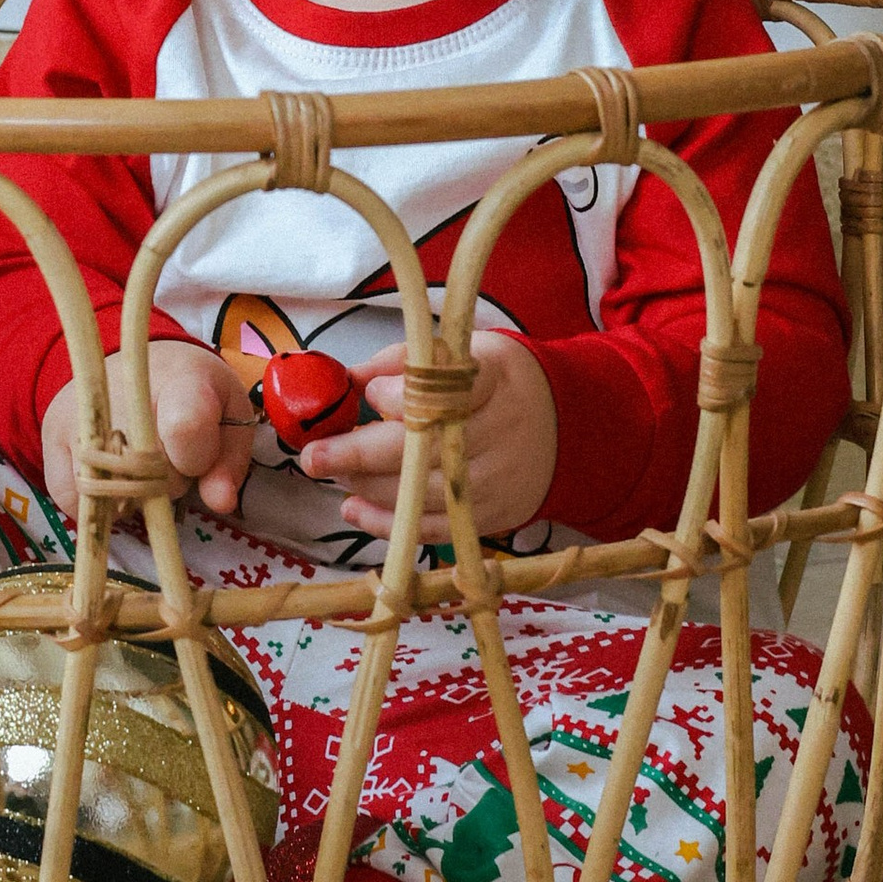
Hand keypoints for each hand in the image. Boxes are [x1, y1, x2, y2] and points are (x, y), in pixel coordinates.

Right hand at [41, 339, 257, 522]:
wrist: (122, 358)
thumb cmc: (185, 388)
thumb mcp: (226, 410)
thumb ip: (229, 459)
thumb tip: (220, 502)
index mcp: (180, 381)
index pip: (186, 429)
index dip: (195, 458)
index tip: (195, 456)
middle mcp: (122, 396)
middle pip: (153, 476)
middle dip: (170, 480)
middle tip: (170, 453)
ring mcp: (81, 419)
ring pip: (113, 496)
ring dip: (133, 496)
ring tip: (140, 461)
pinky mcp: (51, 440)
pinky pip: (75, 502)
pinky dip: (96, 504)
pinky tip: (112, 476)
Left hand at [300, 334, 556, 542]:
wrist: (567, 426)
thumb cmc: (500, 381)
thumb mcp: (465, 352)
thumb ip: (405, 361)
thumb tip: (344, 381)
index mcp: (496, 379)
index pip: (449, 390)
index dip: (403, 396)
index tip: (368, 394)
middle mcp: (502, 433)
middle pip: (427, 450)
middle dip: (362, 455)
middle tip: (315, 456)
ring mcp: (499, 481)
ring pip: (425, 495)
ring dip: (369, 490)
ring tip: (333, 476)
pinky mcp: (494, 517)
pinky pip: (435, 529)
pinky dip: (390, 524)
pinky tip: (356, 509)